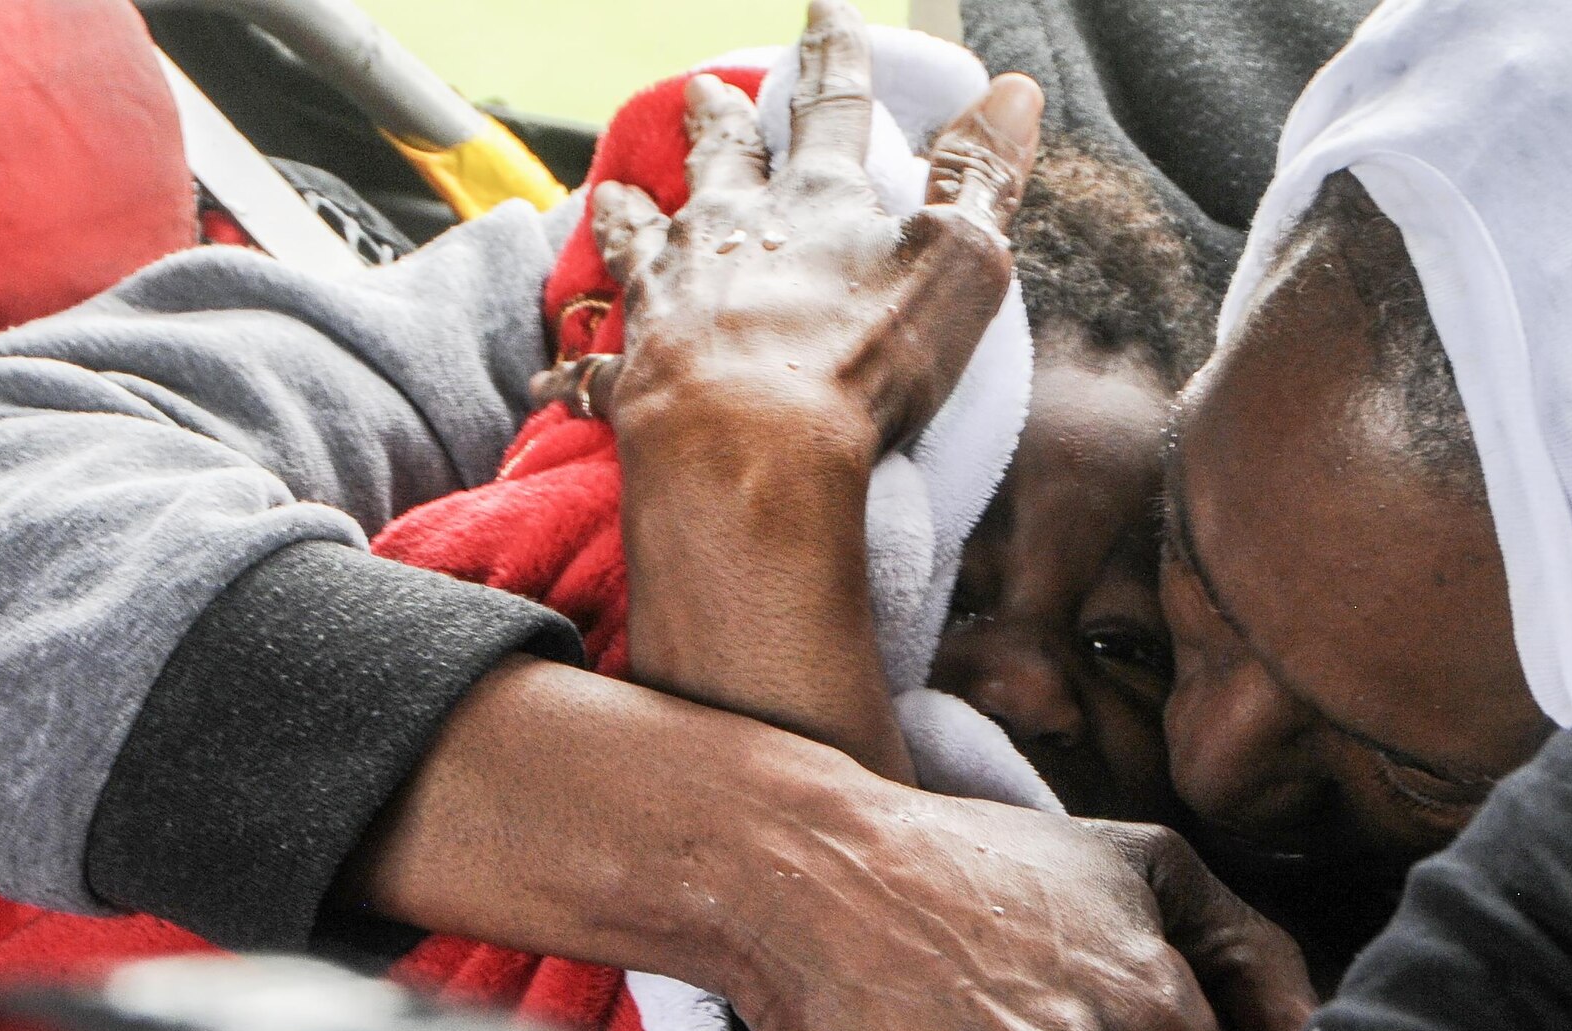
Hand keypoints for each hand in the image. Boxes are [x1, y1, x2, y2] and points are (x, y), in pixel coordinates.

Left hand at [531, 0, 1042, 471]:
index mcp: (817, 204)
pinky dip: (578, 368)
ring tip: (614, 194)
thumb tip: (1015, 91)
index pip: (832, 110)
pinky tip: (556, 374)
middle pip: (722, 162)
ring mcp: (675, 297)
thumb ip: (983, 176)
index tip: (826, 12)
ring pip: (644, 240)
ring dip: (632, 215)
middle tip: (700, 92)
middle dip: (717, 123)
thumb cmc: (862, 358)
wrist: (753, 446)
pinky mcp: (637, 371)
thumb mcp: (958, 259)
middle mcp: (734, 234)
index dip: (835, 57)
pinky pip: (598, 365)